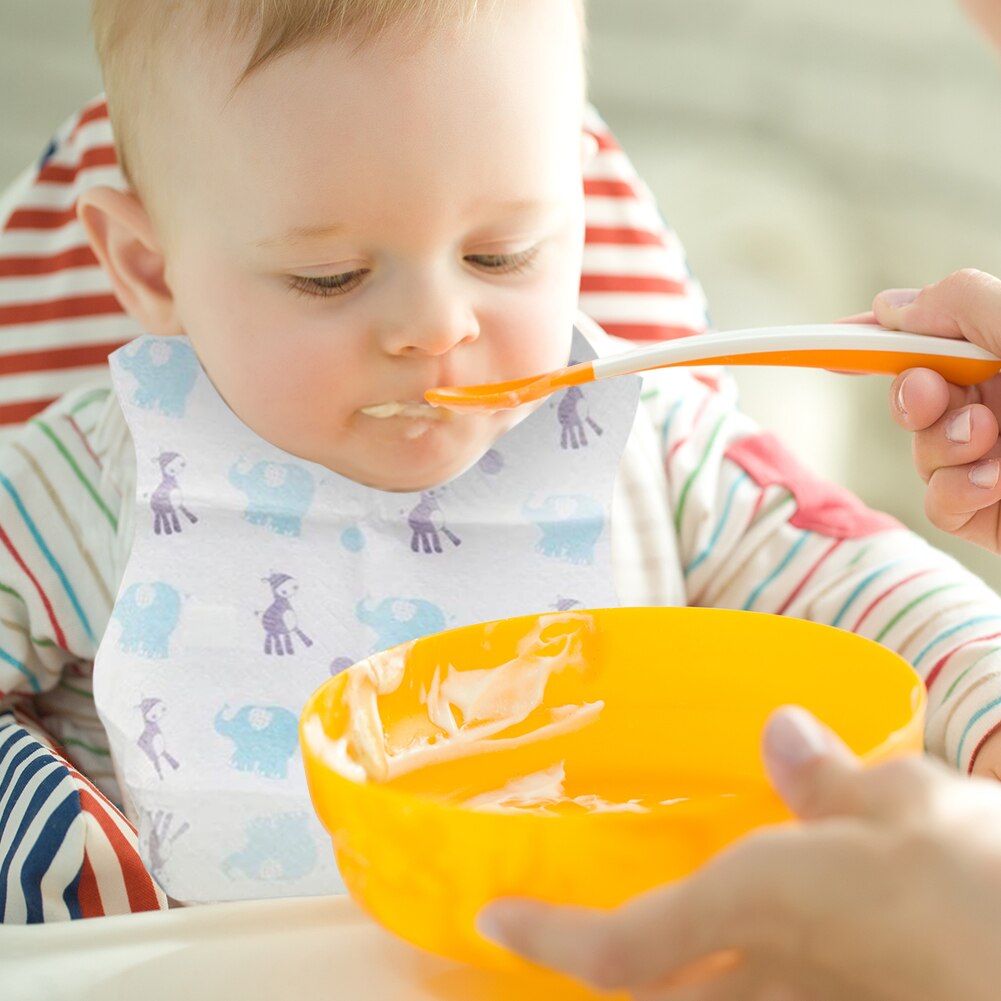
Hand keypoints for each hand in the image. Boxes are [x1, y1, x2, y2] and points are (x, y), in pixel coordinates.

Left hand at [478, 707, 1000, 1000]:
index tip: (493, 921)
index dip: (549, 940)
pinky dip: (738, 975)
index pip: (621, 949)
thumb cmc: (979, 885)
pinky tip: (760, 952)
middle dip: (596, 976)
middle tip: (551, 949)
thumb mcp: (908, 805)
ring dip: (663, 980)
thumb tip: (780, 730)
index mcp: (756, 909)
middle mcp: (770, 980)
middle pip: (655, 1000)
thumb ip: (829, 777)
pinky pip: (773, 995)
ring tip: (646, 947)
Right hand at [875, 269, 1000, 553]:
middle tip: (935, 394)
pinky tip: (997, 488)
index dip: (878, 335)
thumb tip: (891, 306)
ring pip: (921, 451)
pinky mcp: (995, 514)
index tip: (829, 338)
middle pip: (915, 393)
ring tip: (996, 446)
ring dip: (944, 448)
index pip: (937, 336)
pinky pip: (939, 502)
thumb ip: (956, 303)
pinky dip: (957, 493)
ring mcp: (1000, 461)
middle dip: (914, 394)